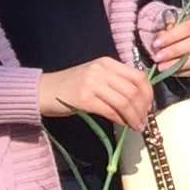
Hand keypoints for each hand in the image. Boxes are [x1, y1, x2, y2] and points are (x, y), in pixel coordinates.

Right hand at [39, 58, 156, 132]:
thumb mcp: (96, 77)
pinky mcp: (83, 98)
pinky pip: (110, 110)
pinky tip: (123, 125)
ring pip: (124, 101)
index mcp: (107, 63)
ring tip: (136, 126)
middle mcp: (101, 70)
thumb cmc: (70, 86)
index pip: (138, 76)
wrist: (41, 91)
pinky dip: (120, 119)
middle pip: (134, 90)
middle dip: (143, 108)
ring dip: (134, 117)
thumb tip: (140, 101)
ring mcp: (91, 83)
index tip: (149, 107)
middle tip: (143, 120)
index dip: (148, 94)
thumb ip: (116, 83)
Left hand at [147, 9, 189, 78]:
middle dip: (174, 52)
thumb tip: (160, 37)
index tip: (157, 43)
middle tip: (158, 57)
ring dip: (177, 64)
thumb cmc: (185, 26)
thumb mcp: (178, 20)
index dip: (172, 36)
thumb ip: (169, 27)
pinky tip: (169, 71)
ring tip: (161, 66)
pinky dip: (181, 72)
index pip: (189, 28)